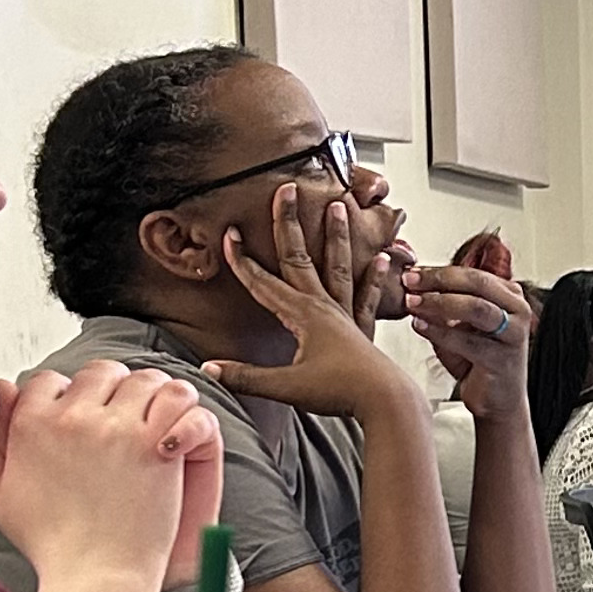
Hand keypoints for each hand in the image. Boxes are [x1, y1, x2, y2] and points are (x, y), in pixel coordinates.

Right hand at [0, 357, 218, 591]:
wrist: (94, 577)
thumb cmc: (51, 545)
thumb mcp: (0, 496)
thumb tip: (2, 389)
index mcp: (31, 424)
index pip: (50, 380)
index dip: (68, 396)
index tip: (84, 420)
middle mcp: (70, 418)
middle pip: (100, 373)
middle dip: (114, 392)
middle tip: (125, 421)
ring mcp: (114, 428)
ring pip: (142, 380)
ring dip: (151, 398)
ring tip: (154, 427)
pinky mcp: (152, 444)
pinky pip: (175, 399)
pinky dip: (181, 410)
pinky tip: (174, 437)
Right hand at [203, 189, 420, 425]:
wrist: (384, 401)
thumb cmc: (338, 392)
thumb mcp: (285, 387)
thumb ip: (246, 377)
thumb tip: (208, 369)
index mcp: (302, 316)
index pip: (262, 282)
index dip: (242, 259)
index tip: (229, 233)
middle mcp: (324, 306)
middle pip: (299, 257)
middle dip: (288, 223)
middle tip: (286, 190)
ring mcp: (345, 314)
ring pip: (337, 265)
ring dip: (334, 235)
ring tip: (338, 206)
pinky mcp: (363, 328)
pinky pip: (368, 295)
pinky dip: (374, 276)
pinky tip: (384, 258)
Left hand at [403, 229, 534, 425]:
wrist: (496, 401)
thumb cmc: (477, 362)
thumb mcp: (459, 325)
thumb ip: (443, 305)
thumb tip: (413, 284)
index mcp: (509, 295)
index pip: (472, 274)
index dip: (439, 271)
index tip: (411, 272)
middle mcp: (517, 310)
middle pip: (477, 283)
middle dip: (439, 280)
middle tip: (410, 281)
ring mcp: (513, 334)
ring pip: (475, 307)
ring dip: (438, 302)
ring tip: (412, 302)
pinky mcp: (503, 359)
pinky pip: (468, 341)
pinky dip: (440, 332)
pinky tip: (419, 326)